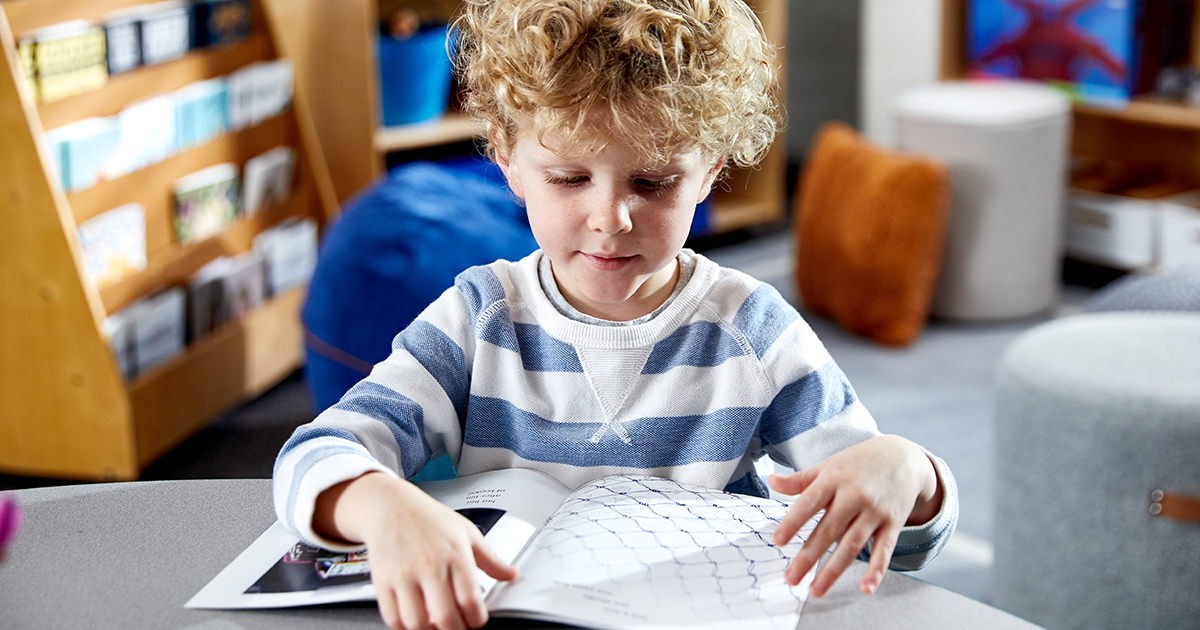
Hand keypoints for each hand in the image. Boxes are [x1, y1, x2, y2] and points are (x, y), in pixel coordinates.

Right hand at [315, 472, 517, 629]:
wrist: (391, 507)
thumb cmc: (430, 519)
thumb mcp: (467, 532)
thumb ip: (491, 559)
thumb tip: (511, 574)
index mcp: (455, 554)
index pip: (469, 600)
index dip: (476, 619)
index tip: (476, 620)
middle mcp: (429, 565)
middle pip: (444, 616)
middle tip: (459, 627)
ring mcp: (403, 575)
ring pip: (417, 622)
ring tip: (438, 625)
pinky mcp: (383, 581)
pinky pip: (393, 618)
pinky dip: (406, 627)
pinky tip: (416, 620)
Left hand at [768, 435, 941, 597]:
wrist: (903, 456)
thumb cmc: (859, 463)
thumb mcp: (829, 465)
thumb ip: (801, 480)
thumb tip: (771, 482)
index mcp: (833, 479)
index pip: (809, 502)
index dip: (793, 522)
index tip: (777, 541)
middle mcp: (854, 496)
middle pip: (828, 530)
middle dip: (808, 556)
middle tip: (791, 579)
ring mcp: (874, 511)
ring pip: (851, 544)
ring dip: (833, 570)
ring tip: (816, 590)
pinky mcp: (893, 523)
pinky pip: (884, 550)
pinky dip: (876, 570)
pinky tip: (866, 588)